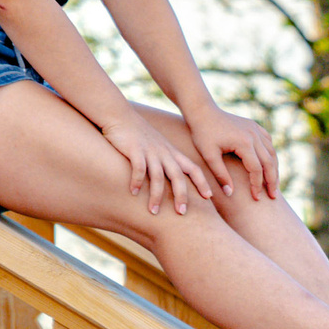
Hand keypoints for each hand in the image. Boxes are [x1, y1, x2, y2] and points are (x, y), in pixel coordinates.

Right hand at [103, 116, 218, 215]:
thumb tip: (173, 180)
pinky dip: (137, 182)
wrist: (119, 114)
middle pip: (178, 176)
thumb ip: (166, 161)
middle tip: (182, 213)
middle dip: (182, 195)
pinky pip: (139, 168)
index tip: (210, 198)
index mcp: (172, 153)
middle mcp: (164, 153)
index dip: (202, 182)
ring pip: (158, 176)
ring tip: (153, 211)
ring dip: (157, 196)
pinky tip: (133, 193)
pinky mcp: (134, 149)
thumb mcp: (158, 146)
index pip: (193, 168)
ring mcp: (150, 151)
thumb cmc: (138, 135)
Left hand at [183, 106, 281, 201]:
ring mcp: (256, 129)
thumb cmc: (202, 133)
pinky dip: (271, 155)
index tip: (256, 198)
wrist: (202, 111)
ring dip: (274, 169)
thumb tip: (230, 194)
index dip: (257, 185)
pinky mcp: (254, 126)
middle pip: (269, 163)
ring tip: (273, 184)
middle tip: (272, 196)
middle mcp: (254, 135)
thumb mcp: (208, 156)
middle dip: (272, 181)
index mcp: (244, 143)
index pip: (256, 169)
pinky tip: (270, 165)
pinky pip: (268, 143)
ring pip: (272, 153)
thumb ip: (220, 175)